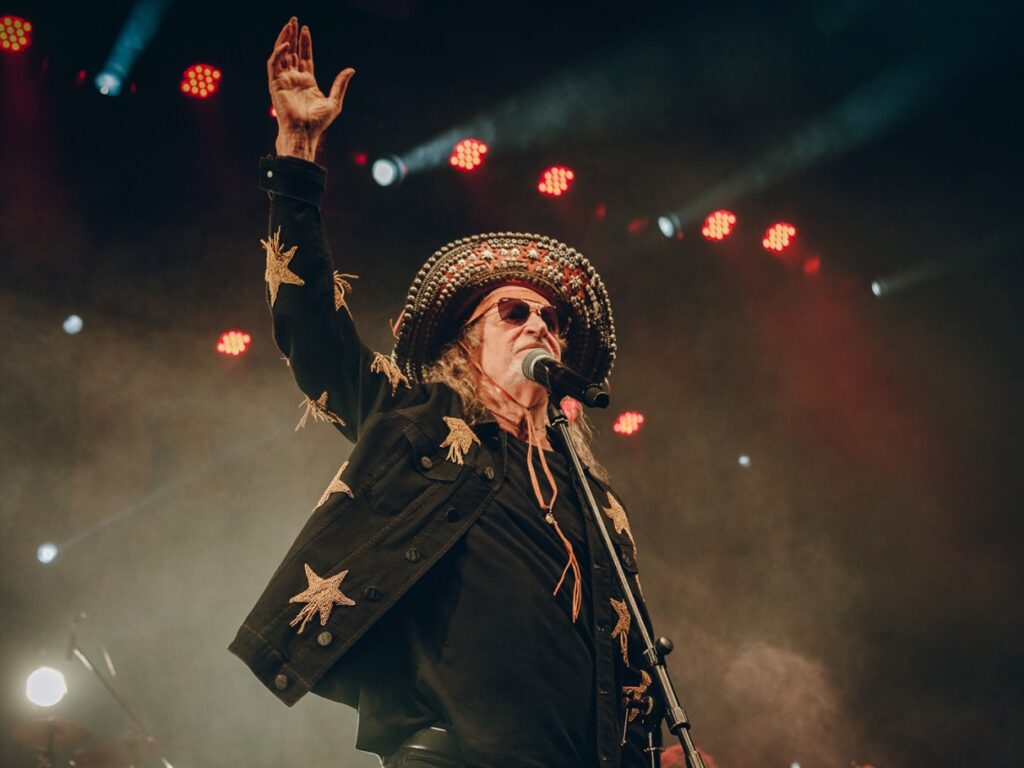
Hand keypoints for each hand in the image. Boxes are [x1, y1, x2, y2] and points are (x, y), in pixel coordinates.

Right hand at [267, 17, 354, 160]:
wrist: (304, 132)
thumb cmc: (318, 122)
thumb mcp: (335, 101)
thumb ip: (340, 84)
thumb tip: (351, 69)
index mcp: (307, 82)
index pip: (305, 57)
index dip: (305, 43)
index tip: (306, 30)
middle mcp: (294, 79)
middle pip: (292, 52)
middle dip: (293, 35)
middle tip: (294, 20)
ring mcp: (284, 80)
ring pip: (281, 54)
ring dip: (284, 38)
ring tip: (289, 25)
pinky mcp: (275, 84)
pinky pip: (274, 64)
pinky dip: (279, 53)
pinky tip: (287, 44)